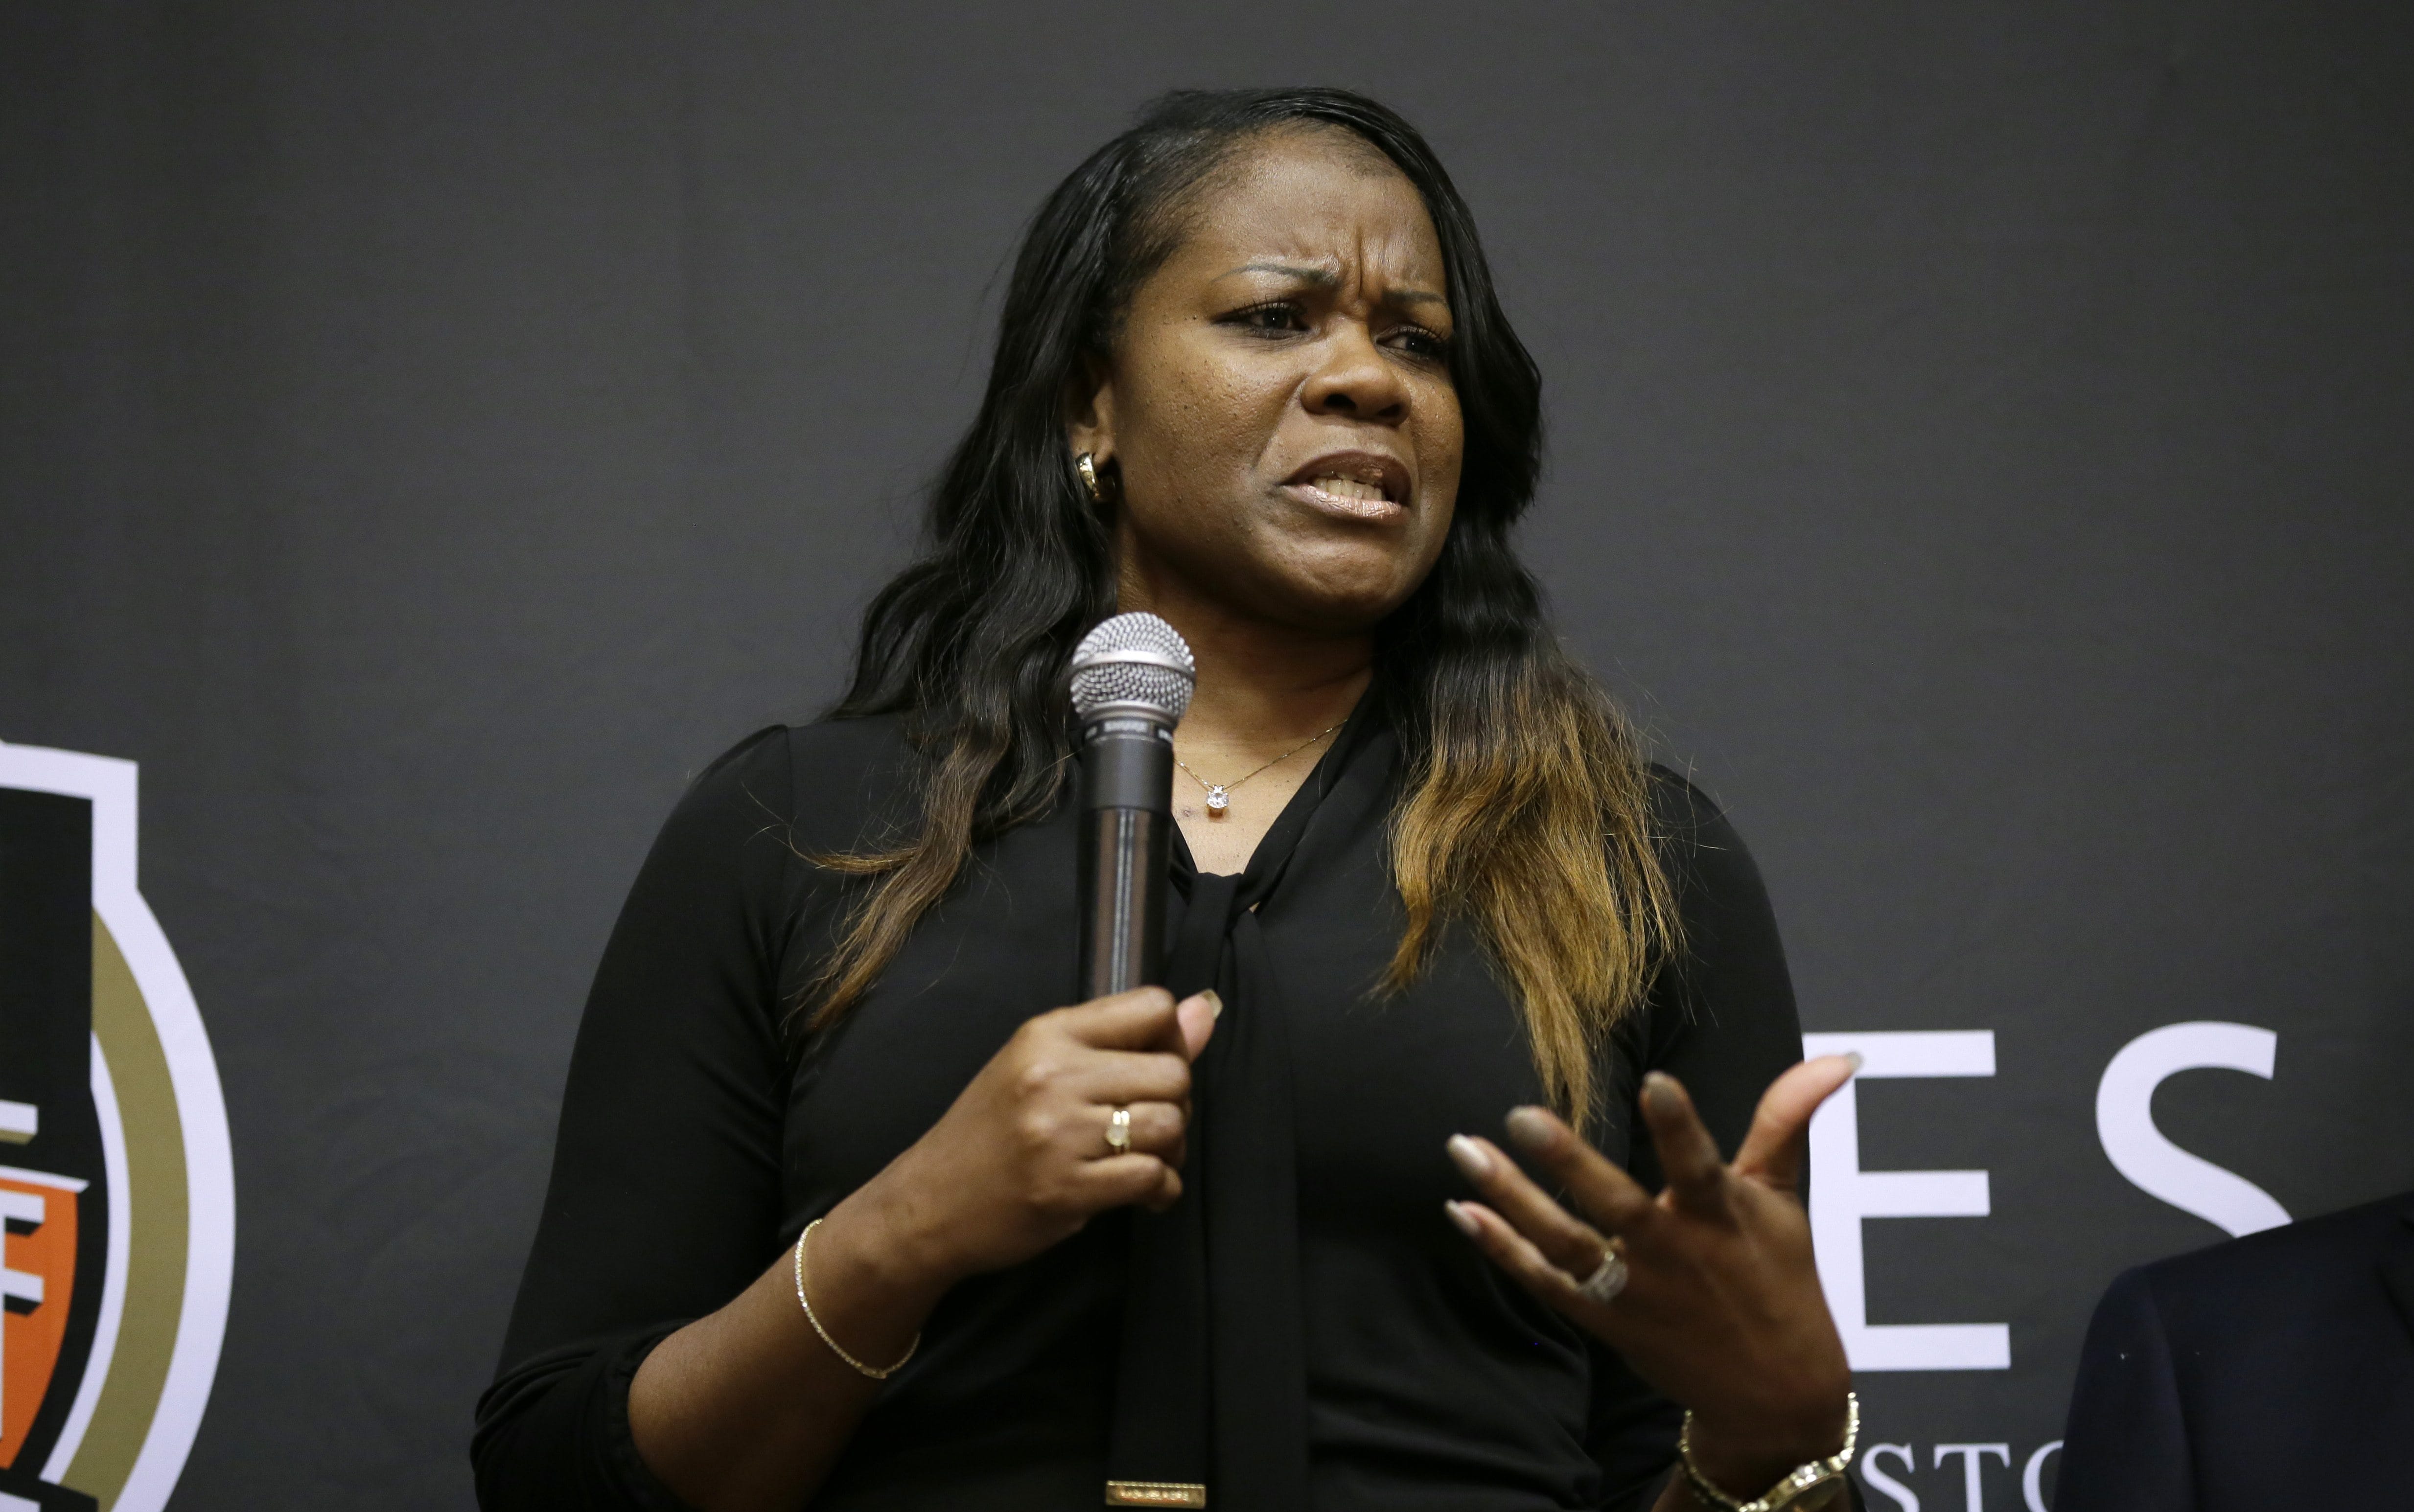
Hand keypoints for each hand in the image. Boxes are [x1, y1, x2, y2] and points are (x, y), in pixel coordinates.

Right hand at [863, 986, 1218, 1289]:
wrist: (928, 1204)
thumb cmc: (988, 1132)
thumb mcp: (1039, 1067)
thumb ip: (1120, 1040)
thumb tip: (1204, 1011)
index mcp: (1047, 1034)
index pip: (1152, 1006)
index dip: (1171, 1038)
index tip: (1152, 1068)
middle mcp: (1054, 1075)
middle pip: (1172, 1071)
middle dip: (1177, 1103)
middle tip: (1150, 1127)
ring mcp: (1059, 1134)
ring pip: (1170, 1124)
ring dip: (1173, 1150)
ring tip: (1148, 1160)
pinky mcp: (1067, 1189)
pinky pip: (1153, 1177)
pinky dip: (1163, 1190)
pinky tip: (1146, 1194)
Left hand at [1445, 1059, 1858, 1495]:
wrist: (1772, 1393)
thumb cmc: (1777, 1278)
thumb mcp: (1784, 1198)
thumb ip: (1788, 1120)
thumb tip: (1838, 1055)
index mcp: (1720, 1215)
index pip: (1698, 1163)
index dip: (1678, 1125)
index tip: (1655, 1081)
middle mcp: (1671, 1253)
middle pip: (1613, 1205)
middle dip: (1568, 1162)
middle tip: (1520, 1115)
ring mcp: (1631, 1290)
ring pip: (1562, 1242)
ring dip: (1509, 1196)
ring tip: (1462, 1148)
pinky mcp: (1602, 1319)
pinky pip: (1542, 1282)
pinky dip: (1501, 1249)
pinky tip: (1462, 1210)